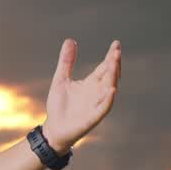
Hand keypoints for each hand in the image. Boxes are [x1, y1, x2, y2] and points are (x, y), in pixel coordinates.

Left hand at [42, 39, 120, 153]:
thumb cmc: (59, 105)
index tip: (116, 44)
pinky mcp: (93, 117)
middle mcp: (97, 92)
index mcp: (91, 83)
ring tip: (114, 64)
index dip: (110, 56)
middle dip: (113, 64)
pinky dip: (108, 99)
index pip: (104, 67)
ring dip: (112, 78)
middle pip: (109, 76)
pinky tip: (111, 90)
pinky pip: (103, 108)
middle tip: (116, 51)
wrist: (54, 128)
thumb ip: (66, 61)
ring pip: (108, 89)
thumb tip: (70, 40)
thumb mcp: (61, 79)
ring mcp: (96, 105)